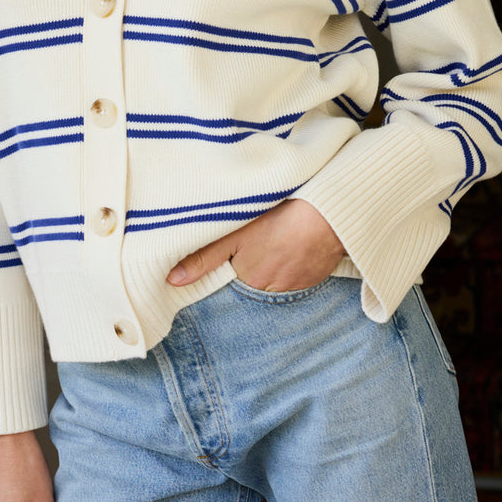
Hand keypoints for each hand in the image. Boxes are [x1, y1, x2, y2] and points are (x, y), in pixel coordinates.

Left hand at [167, 198, 344, 292]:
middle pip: (255, 278)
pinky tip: (297, 240)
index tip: (237, 250)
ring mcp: (298, 284)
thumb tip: (173, 281)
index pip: (232, 278)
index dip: (233, 263)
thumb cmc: (278, 217)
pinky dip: (296, 260)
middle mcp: (273, 289)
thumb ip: (204, 257)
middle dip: (254, 263)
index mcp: (250, 279)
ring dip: (276, 261)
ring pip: (278, 275)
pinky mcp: (317, 276)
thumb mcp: (234, 233)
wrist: (328, 212)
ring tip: (280, 236)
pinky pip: (300, 273)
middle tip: (261, 238)